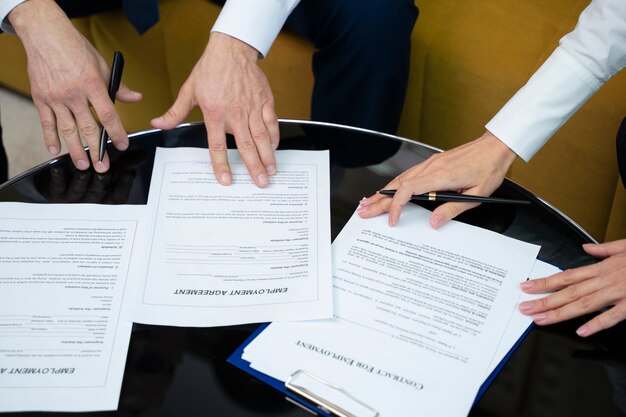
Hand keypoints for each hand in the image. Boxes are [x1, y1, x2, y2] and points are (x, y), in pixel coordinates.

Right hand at [9, 0, 141, 172]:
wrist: (45, 34)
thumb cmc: (75, 48)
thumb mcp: (103, 64)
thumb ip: (118, 87)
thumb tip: (136, 99)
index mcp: (92, 84)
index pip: (108, 115)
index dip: (117, 133)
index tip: (122, 145)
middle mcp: (73, 93)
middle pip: (87, 128)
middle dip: (96, 150)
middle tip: (102, 166)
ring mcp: (56, 97)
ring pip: (67, 129)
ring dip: (75, 150)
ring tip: (83, 165)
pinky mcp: (41, 98)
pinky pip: (46, 122)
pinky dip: (50, 137)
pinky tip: (55, 150)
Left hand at [38, 149, 147, 203]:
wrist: (63, 193)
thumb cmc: (93, 181)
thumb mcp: (111, 173)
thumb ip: (126, 164)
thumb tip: (143, 155)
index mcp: (106, 197)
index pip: (117, 196)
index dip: (123, 186)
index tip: (128, 173)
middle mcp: (90, 201)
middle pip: (97, 193)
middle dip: (100, 182)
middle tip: (103, 172)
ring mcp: (73, 198)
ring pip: (78, 190)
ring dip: (80, 181)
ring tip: (83, 171)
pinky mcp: (56, 193)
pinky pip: (57, 187)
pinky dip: (58, 177)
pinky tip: (58, 168)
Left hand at [151, 32, 278, 187]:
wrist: (231, 49)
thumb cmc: (210, 69)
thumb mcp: (189, 91)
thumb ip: (175, 112)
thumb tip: (158, 124)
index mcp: (215, 114)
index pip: (217, 145)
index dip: (221, 164)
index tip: (226, 180)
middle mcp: (235, 113)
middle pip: (246, 145)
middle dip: (255, 167)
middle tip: (261, 183)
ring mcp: (252, 107)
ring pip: (262, 137)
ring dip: (267, 156)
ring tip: (272, 171)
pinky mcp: (264, 101)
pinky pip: (271, 122)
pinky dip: (274, 136)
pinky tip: (274, 148)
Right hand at [358, 131, 516, 226]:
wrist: (495, 147)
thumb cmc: (489, 168)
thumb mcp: (476, 195)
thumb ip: (452, 209)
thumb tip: (434, 222)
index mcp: (442, 175)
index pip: (409, 189)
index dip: (397, 205)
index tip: (393, 219)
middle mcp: (432, 167)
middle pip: (399, 184)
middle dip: (379, 200)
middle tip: (364, 210)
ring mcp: (430, 163)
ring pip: (401, 178)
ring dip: (383, 191)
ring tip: (369, 202)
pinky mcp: (432, 162)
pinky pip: (408, 174)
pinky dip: (395, 184)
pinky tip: (387, 189)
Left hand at [519, 239, 625, 336]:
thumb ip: (604, 249)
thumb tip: (586, 248)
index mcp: (602, 268)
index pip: (566, 277)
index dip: (544, 282)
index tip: (526, 287)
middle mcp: (606, 279)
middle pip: (569, 292)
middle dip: (544, 301)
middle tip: (523, 308)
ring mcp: (619, 292)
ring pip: (584, 304)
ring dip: (560, 312)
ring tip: (540, 319)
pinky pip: (613, 315)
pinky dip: (597, 323)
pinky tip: (581, 331)